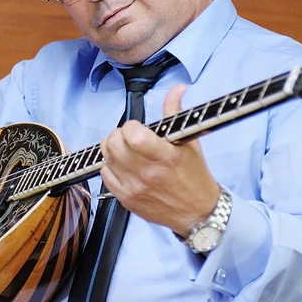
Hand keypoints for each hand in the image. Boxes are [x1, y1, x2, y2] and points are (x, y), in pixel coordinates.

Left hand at [99, 84, 219, 234]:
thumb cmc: (194, 176)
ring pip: (106, 158)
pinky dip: (110, 166)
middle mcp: (147, 174)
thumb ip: (175, 113)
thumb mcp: (189, 142)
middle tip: (129, 137)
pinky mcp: (126, 199)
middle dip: (119, 135)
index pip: (133, 135)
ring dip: (113, 149)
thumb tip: (177, 89)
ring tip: (126, 149)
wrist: (197, 212)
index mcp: (165, 157)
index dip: (131, 126)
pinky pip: (105, 175)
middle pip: (113, 144)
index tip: (138, 128)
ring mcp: (134, 188)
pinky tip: (123, 165)